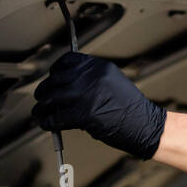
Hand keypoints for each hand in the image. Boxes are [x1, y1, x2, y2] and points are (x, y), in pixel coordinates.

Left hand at [32, 51, 165, 159]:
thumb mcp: (113, 83)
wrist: (146, 126)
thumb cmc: (131, 110)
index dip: (55, 70)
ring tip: (40, 112)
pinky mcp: (84, 114)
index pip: (68, 61)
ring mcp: (87, 95)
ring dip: (42, 106)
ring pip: (52, 98)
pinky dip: (48, 122)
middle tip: (41, 97)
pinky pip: (57, 117)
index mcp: (99, 67)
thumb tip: (65, 85)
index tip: (51, 77)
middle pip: (56, 79)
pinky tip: (47, 124)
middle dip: (44, 90)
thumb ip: (91, 80)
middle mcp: (92, 77)